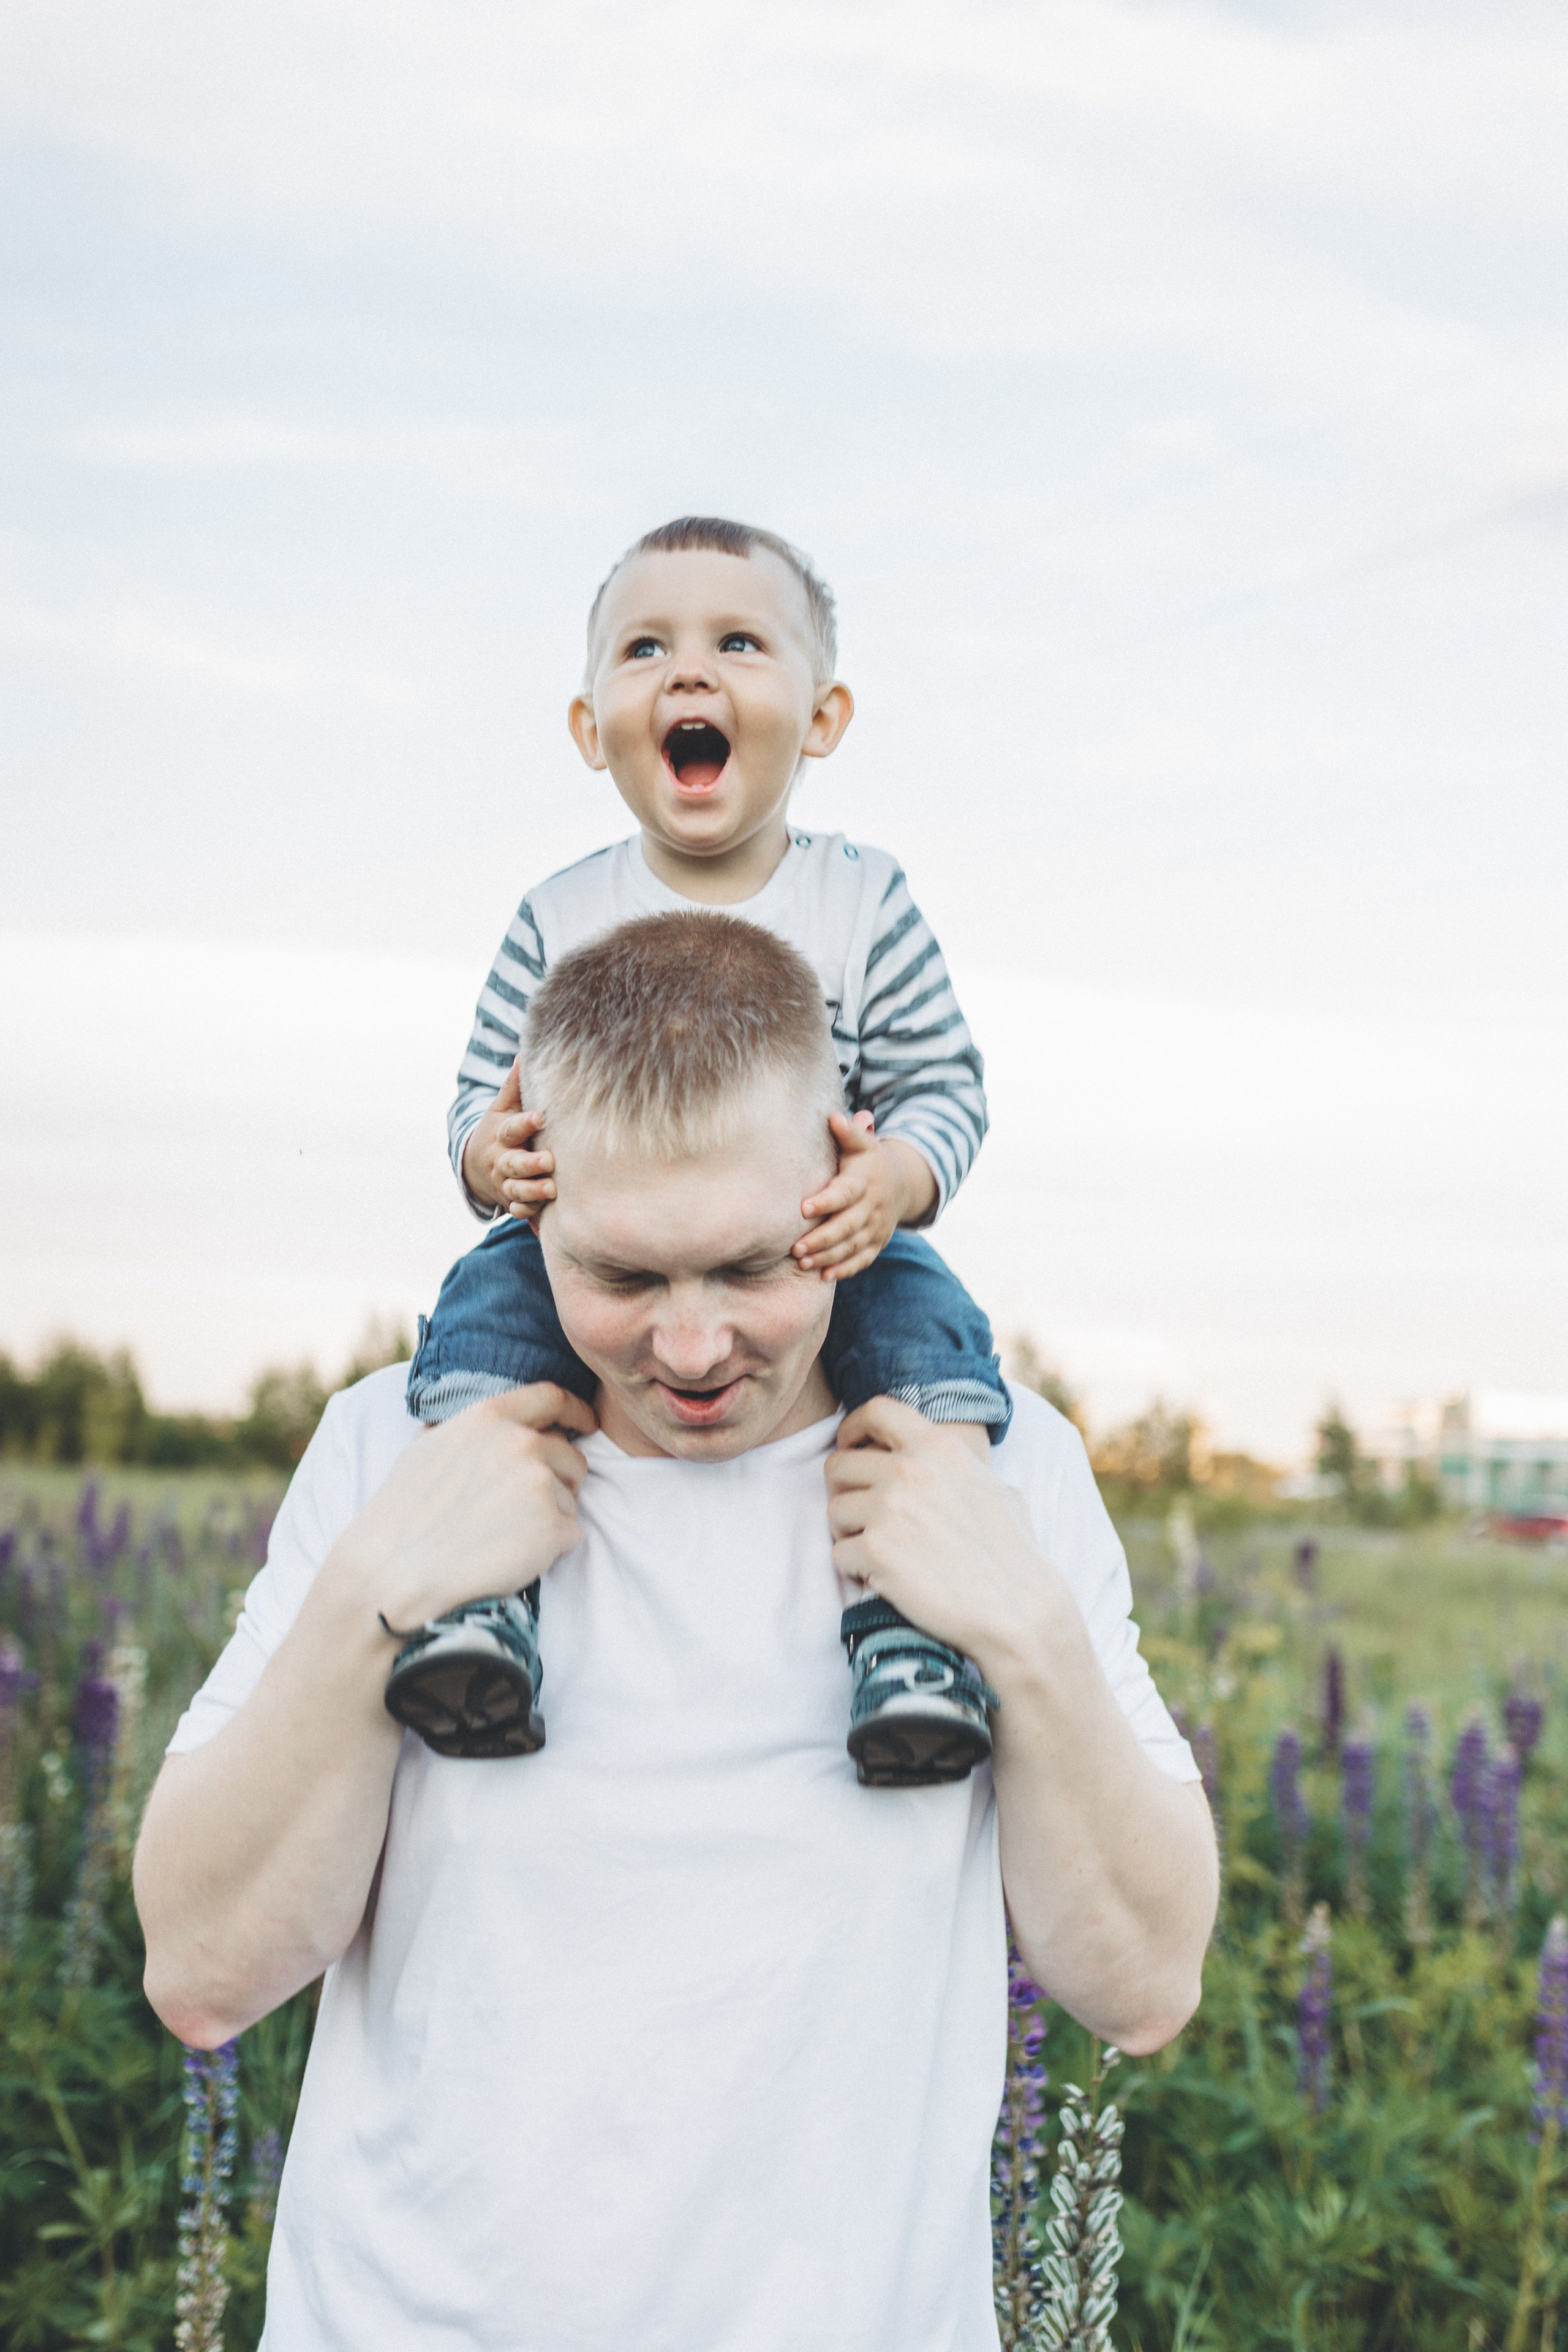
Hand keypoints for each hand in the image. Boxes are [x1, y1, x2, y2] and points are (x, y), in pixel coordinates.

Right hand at [335, 1384, 597, 1632]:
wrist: (392, 1573)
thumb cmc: (403, 1514)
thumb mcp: (427, 1447)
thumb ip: (467, 1427)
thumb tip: (490, 1422)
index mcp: (489, 1417)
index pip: (552, 1398)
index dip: (575, 1410)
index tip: (586, 1423)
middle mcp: (521, 1442)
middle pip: (569, 1456)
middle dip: (556, 1480)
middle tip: (518, 1511)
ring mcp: (540, 1484)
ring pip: (570, 1498)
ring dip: (549, 1516)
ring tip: (503, 1536)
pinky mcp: (553, 1527)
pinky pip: (571, 1534)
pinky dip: (551, 1548)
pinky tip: (512, 1557)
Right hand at [460, 1060, 556, 1219]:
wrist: (477, 1166)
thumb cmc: (500, 1130)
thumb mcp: (502, 1107)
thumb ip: (515, 1085)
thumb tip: (525, 1052)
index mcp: (502, 1134)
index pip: (512, 1128)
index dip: (525, 1123)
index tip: (541, 1117)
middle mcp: (502, 1160)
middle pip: (513, 1163)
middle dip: (530, 1163)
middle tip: (548, 1161)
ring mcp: (505, 1182)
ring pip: (516, 1189)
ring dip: (532, 1191)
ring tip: (551, 1189)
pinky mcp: (512, 1200)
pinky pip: (518, 1209)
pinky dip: (527, 1211)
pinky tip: (541, 1212)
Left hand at [794, 1115, 937, 1279]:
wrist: (901, 1184)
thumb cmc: (868, 1160)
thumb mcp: (862, 1143)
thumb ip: (849, 1132)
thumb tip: (834, 1117)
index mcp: (865, 1181)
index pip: (846, 1193)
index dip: (826, 1201)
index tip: (803, 1208)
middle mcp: (873, 1207)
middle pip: (848, 1226)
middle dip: (822, 1238)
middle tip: (796, 1248)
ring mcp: (876, 1228)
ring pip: (853, 1246)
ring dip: (829, 1256)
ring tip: (803, 1262)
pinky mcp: (876, 1244)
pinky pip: (862, 1260)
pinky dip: (846, 1269)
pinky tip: (825, 1275)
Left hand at [825, 1398, 1044, 1673]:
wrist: (1018, 1610)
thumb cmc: (1014, 1555)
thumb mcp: (997, 1490)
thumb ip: (959, 1469)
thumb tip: (944, 1464)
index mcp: (939, 1447)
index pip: (876, 1410)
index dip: (853, 1430)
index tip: (850, 1449)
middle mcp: (910, 1468)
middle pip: (839, 1466)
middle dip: (845, 1493)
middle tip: (863, 1519)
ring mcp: (889, 1507)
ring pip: (835, 1512)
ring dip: (850, 1534)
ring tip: (881, 1554)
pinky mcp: (875, 1549)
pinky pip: (839, 1554)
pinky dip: (856, 1570)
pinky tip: (884, 1579)